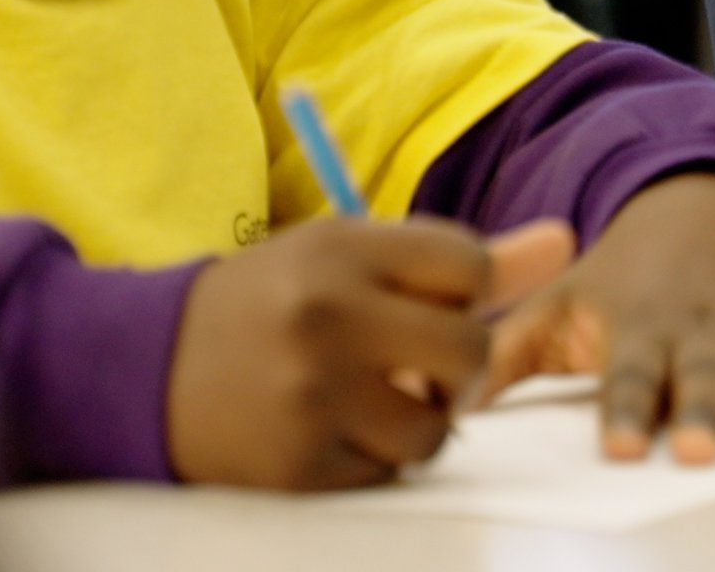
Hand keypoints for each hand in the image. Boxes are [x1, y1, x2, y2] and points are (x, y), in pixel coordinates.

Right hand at [164, 215, 573, 490]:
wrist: (146, 366)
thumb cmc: (270, 303)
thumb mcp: (349, 255)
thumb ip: (458, 259)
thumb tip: (568, 241)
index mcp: (343, 248)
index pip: (470, 265)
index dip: (467, 290)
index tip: (431, 300)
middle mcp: (328, 316)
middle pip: (469, 350)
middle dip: (459, 365)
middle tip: (417, 362)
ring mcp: (312, 395)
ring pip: (436, 427)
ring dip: (419, 421)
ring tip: (368, 398)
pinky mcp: (298, 464)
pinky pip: (386, 472)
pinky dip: (370, 457)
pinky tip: (326, 429)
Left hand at [484, 172, 714, 464]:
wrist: (704, 198)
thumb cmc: (620, 273)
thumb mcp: (560, 301)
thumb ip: (506, 354)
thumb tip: (440, 401)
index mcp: (637, 325)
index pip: (627, 374)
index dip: (623, 410)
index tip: (618, 447)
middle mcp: (701, 329)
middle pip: (701, 378)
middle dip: (699, 412)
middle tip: (695, 447)